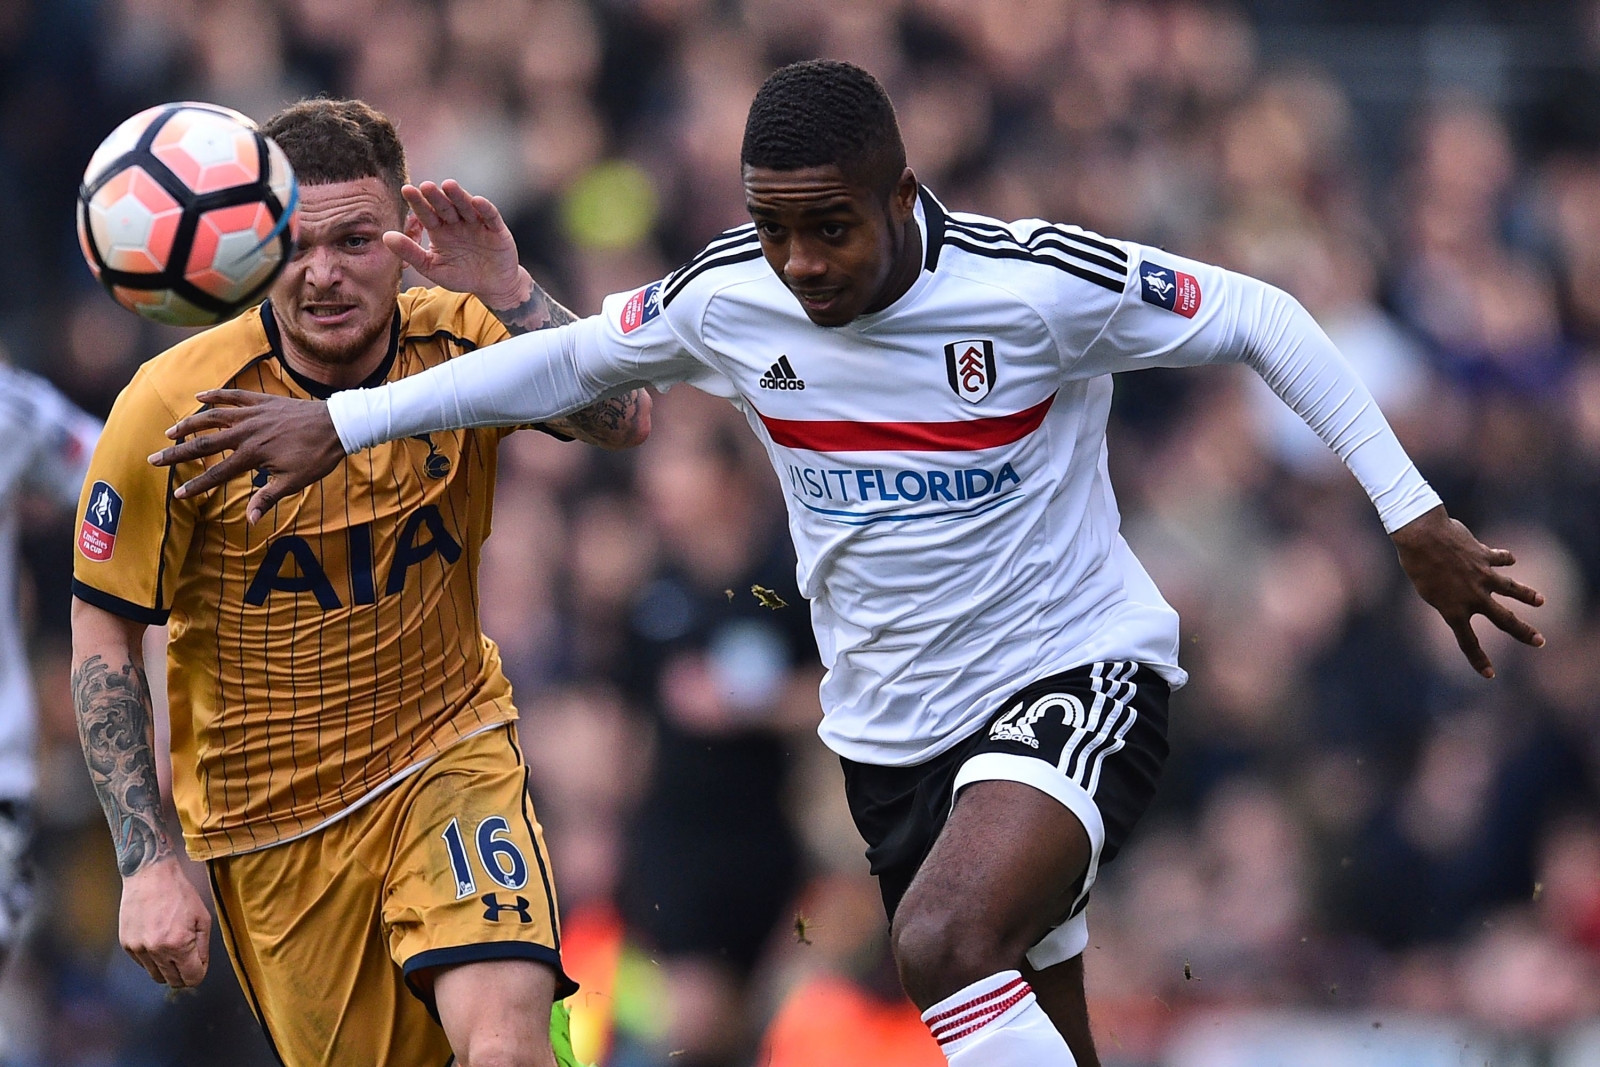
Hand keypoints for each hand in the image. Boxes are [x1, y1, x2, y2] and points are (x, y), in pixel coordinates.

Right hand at [120, 854, 210, 987]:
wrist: (150, 876)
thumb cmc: (179, 893)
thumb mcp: (202, 917)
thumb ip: (203, 947)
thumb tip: (200, 968)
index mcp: (179, 945)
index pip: (191, 978)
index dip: (199, 974)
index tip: (200, 966)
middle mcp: (156, 951)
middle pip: (172, 981)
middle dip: (184, 975)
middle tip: (189, 960)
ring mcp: (138, 949)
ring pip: (156, 975)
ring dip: (167, 968)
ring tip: (173, 948)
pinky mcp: (126, 945)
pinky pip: (142, 964)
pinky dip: (152, 958)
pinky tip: (158, 940)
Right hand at [147, 390, 345, 523]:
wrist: (337, 425)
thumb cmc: (318, 457)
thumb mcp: (295, 482)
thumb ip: (268, 498)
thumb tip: (252, 521)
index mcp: (253, 455)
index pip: (217, 474)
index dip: (196, 485)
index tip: (176, 494)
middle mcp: (247, 432)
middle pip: (204, 444)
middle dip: (177, 453)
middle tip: (154, 459)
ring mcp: (253, 414)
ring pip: (212, 417)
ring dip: (189, 424)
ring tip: (170, 432)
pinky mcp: (262, 401)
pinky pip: (233, 396)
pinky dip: (215, 395)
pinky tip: (199, 396)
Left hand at [382, 179, 530, 309]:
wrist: (492, 286)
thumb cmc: (461, 276)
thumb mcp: (432, 268)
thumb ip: (410, 253)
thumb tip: (385, 237)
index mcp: (440, 230)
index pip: (426, 213)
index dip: (418, 202)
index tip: (407, 190)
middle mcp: (457, 223)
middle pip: (445, 206)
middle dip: (436, 196)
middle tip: (426, 186)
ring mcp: (477, 224)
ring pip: (466, 207)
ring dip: (458, 196)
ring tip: (449, 185)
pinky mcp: (496, 229)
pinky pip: (490, 216)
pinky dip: (485, 208)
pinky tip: (477, 201)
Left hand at [1392, 505, 1545, 677]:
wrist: (1422, 536)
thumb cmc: (1417, 564)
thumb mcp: (1428, 590)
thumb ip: (1450, 597)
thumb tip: (1471, 593)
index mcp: (1453, 610)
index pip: (1467, 642)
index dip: (1478, 660)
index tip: (1490, 674)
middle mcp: (1473, 596)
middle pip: (1504, 619)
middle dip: (1523, 632)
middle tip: (1540, 641)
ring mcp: (1482, 576)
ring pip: (1512, 589)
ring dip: (1527, 595)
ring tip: (1540, 601)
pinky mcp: (1484, 556)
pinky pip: (1499, 558)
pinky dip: (1505, 559)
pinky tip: (1511, 559)